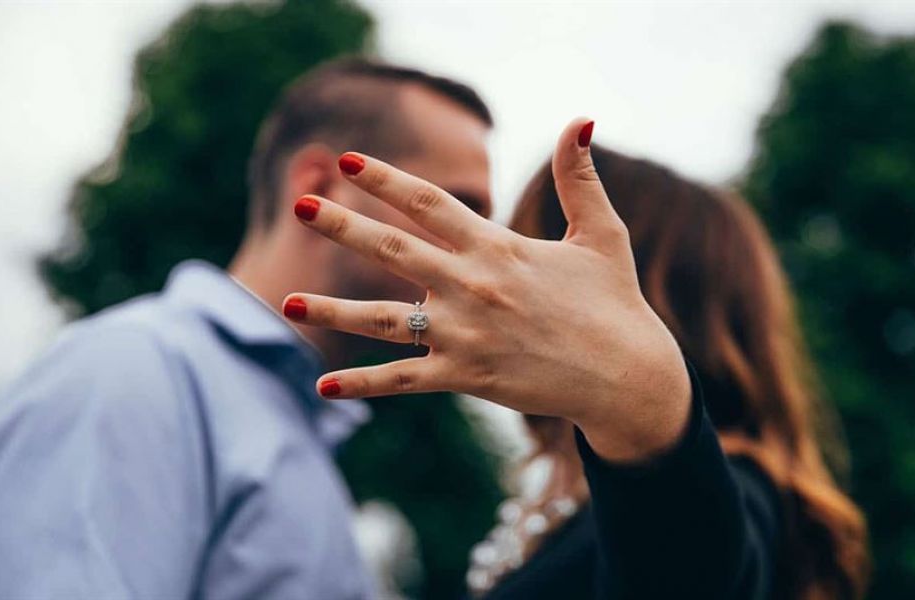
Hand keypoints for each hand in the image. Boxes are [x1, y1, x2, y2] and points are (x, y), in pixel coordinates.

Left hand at [285, 118, 690, 462]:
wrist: (626, 376)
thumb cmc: (614, 301)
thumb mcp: (602, 233)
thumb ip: (579, 178)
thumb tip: (582, 119)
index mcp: (498, 248)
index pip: (431, 204)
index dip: (387, 180)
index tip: (347, 161)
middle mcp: (472, 288)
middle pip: (393, 250)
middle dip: (344, 226)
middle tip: (301, 205)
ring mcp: (465, 336)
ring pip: (383, 320)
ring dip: (333, 310)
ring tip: (287, 299)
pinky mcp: (466, 377)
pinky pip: (403, 380)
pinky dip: (363, 383)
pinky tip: (323, 386)